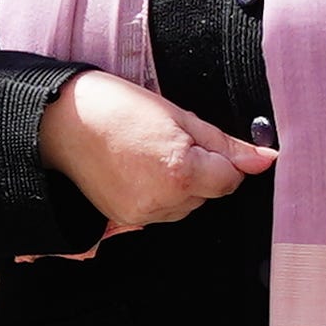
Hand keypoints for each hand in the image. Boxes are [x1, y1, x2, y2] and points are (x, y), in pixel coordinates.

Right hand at [34, 69, 275, 244]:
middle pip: (208, 195)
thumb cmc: (117, 107)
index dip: (221, 158)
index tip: (202, 140)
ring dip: (180, 184)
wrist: (61, 121)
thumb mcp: (179, 115)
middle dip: (200, 170)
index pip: (230, 180)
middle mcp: (163, 201)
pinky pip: (160, 211)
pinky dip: (158, 192)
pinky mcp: (125, 219)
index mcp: (181, 173)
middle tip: (168, 140)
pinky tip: (137, 168)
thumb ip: (225, 143)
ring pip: (186, 205)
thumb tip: (265, 159)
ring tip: (149, 152)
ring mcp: (142, 214)